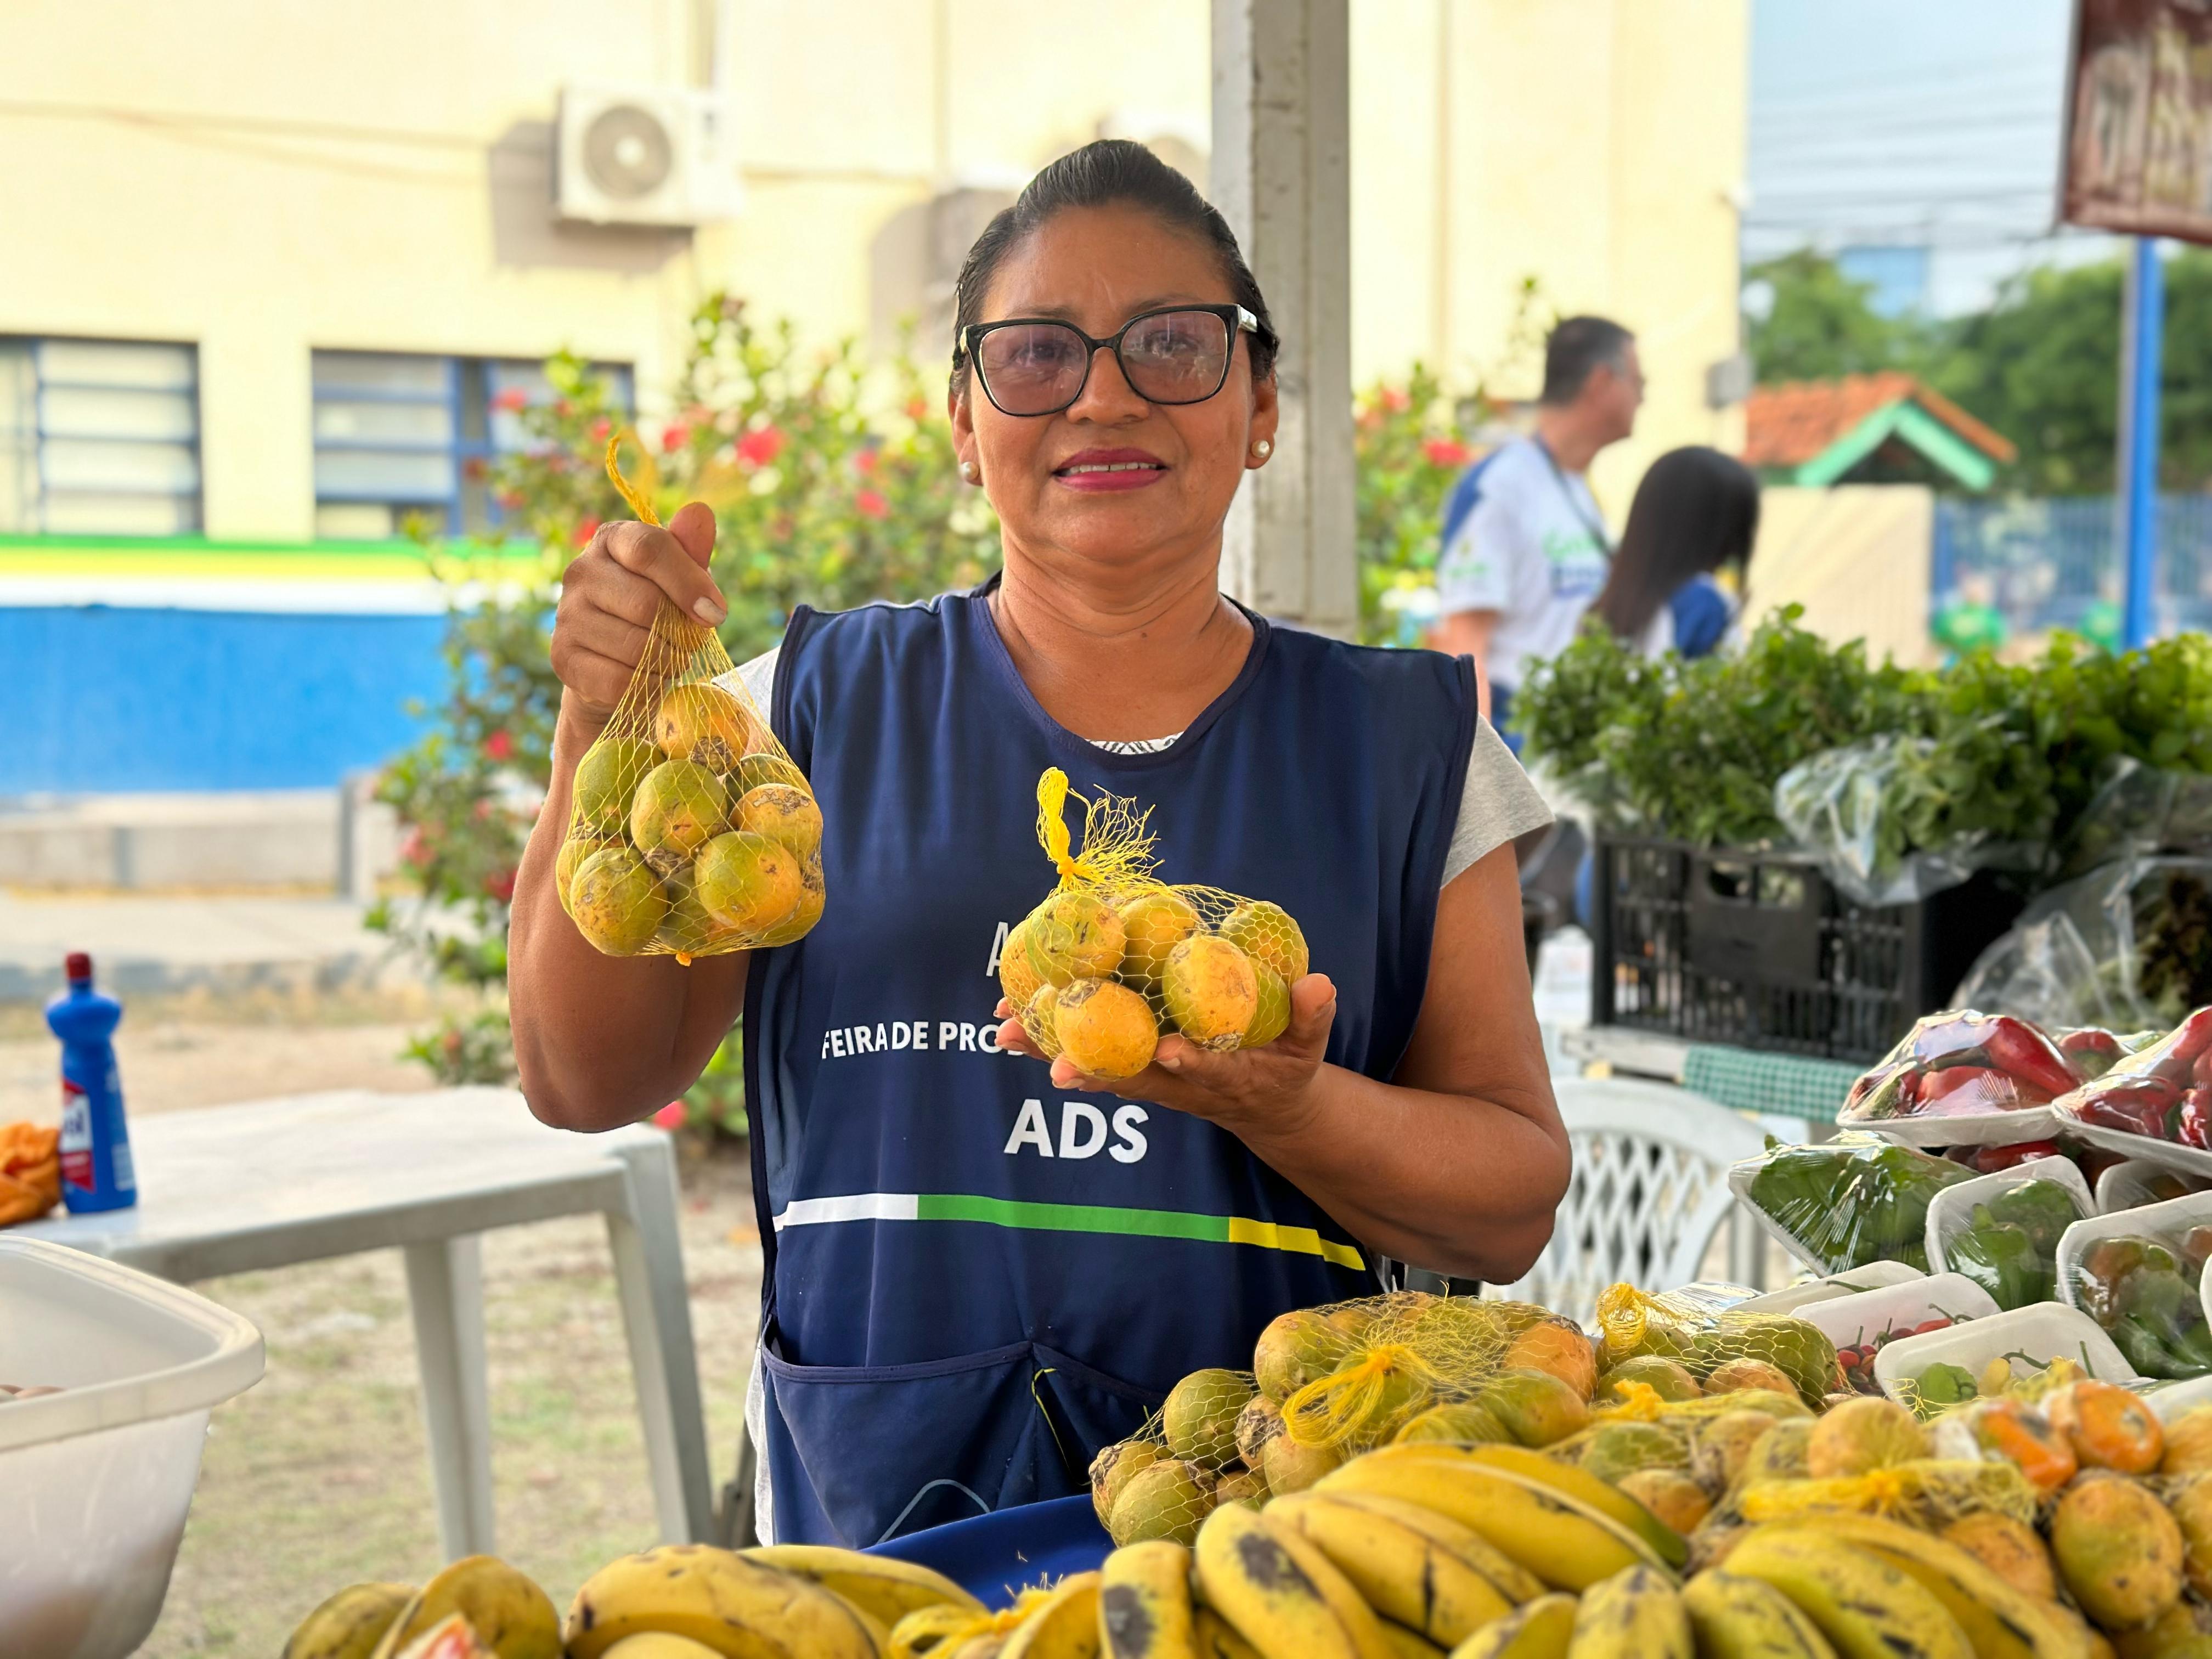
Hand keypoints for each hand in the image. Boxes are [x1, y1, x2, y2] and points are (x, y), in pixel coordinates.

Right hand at [551, 503, 724, 721]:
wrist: (617, 663)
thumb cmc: (658, 611)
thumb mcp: (681, 578)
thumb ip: (691, 550)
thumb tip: (699, 512)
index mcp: (612, 540)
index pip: (649, 548)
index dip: (688, 583)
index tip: (716, 613)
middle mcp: (580, 571)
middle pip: (646, 603)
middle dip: (681, 631)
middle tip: (688, 640)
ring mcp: (566, 614)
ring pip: (636, 646)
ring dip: (668, 660)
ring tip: (668, 656)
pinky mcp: (562, 657)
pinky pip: (620, 680)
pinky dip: (646, 684)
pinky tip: (647, 676)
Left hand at [995, 974, 1338, 1135]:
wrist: (1265, 1105)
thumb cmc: (1286, 1068)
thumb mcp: (1308, 1047)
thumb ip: (1312, 1017)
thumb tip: (1320, 984)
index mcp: (1225, 1076)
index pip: (1206, 1070)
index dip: (1188, 1062)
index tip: (1169, 1050)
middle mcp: (1179, 1082)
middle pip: (1130, 1075)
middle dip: (1090, 1066)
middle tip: (1048, 1062)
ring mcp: (1151, 1078)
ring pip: (1097, 1066)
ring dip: (1052, 1052)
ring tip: (1005, 1033)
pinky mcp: (1134, 1068)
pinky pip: (1089, 1054)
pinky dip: (1053, 1040)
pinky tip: (1014, 1022)